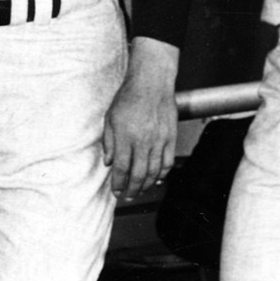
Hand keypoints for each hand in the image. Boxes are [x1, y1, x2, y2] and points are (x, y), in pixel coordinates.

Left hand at [102, 41, 178, 199]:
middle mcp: (143, 141)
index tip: (115, 191)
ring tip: (139, 191)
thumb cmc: (128, 98)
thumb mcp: (110, 119)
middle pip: (138, 174)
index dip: (118, 183)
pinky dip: (162, 174)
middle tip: (127, 196)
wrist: (151, 83)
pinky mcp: (171, 138)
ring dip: (146, 185)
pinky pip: (168, 162)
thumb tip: (109, 163)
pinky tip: (156, 179)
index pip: (121, 168)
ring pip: (154, 171)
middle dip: (132, 189)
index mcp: (125, 137)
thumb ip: (108, 142)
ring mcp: (159, 140)